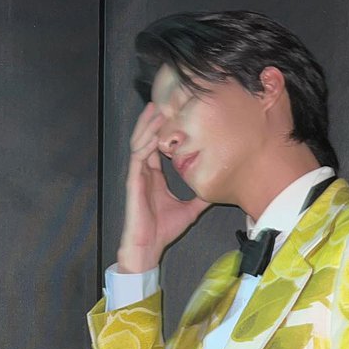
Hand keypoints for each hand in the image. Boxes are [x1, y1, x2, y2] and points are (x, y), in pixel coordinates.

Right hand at [117, 101, 210, 271]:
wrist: (148, 247)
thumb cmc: (163, 230)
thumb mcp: (189, 210)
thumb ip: (199, 199)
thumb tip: (215, 190)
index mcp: (155, 176)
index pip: (157, 146)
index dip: (164, 130)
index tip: (175, 115)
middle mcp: (144, 172)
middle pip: (146, 138)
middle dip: (153, 120)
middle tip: (163, 100)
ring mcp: (137, 175)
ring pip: (140, 142)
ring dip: (148, 125)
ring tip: (156, 108)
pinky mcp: (133, 181)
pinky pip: (138, 156)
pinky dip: (145, 142)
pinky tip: (153, 131)